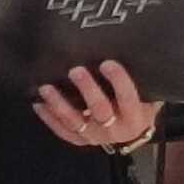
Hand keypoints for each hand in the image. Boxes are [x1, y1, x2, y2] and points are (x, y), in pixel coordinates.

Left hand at [33, 62, 160, 150]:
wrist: (131, 128)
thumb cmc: (138, 101)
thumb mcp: (146, 91)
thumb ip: (139, 75)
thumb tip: (129, 44)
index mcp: (135, 117)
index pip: (128, 99)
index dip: (119, 82)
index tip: (107, 63)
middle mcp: (115, 130)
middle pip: (100, 110)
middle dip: (87, 90)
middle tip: (76, 70)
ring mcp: (95, 136)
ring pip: (75, 122)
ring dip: (59, 104)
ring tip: (46, 87)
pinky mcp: (80, 139)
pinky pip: (62, 131)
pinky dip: (49, 118)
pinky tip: (37, 103)